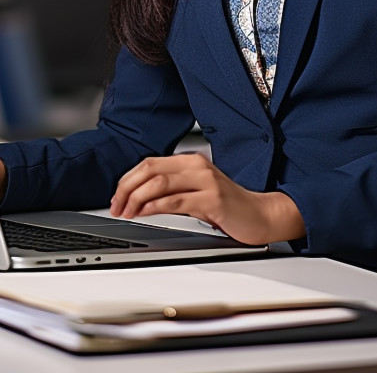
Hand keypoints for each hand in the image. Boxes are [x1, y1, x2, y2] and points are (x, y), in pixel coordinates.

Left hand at [109, 153, 304, 246]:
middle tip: (116, 205)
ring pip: (159, 182)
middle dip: (127, 187)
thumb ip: (171, 191)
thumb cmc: (227, 206)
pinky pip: (175, 200)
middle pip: (150, 169)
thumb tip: (138, 199)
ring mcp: (205, 181)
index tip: (117, 196)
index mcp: (190, 162)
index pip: (149, 163)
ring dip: (137, 198)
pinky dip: (154, 206)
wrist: (259, 215)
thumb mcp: (194, 194)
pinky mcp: (212, 199)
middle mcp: (196, 166)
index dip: (128, 179)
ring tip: (127, 212)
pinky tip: (145, 213)